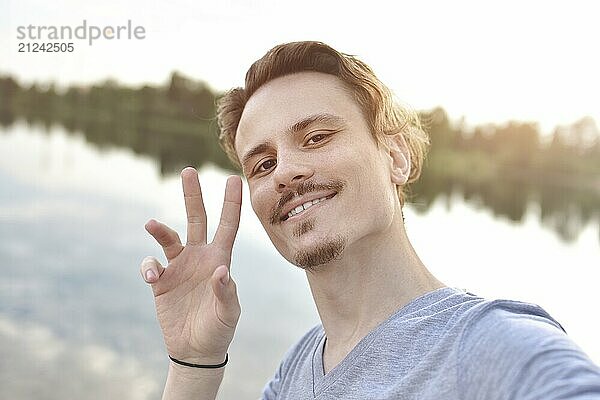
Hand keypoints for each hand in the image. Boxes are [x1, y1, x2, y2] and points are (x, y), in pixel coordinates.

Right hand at [140, 167, 241, 364]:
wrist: (195, 349)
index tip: (234, 179)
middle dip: (192, 196)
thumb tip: (221, 269)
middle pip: (196, 219)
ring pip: (168, 237)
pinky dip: (148, 267)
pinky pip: (150, 265)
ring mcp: (179, 266)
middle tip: (189, 171)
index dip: (232, 204)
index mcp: (220, 259)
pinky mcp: (161, 281)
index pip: (228, 226)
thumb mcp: (229, 313)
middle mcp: (199, 257)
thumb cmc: (219, 329)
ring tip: (151, 225)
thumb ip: (226, 291)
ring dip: (160, 229)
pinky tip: (153, 278)